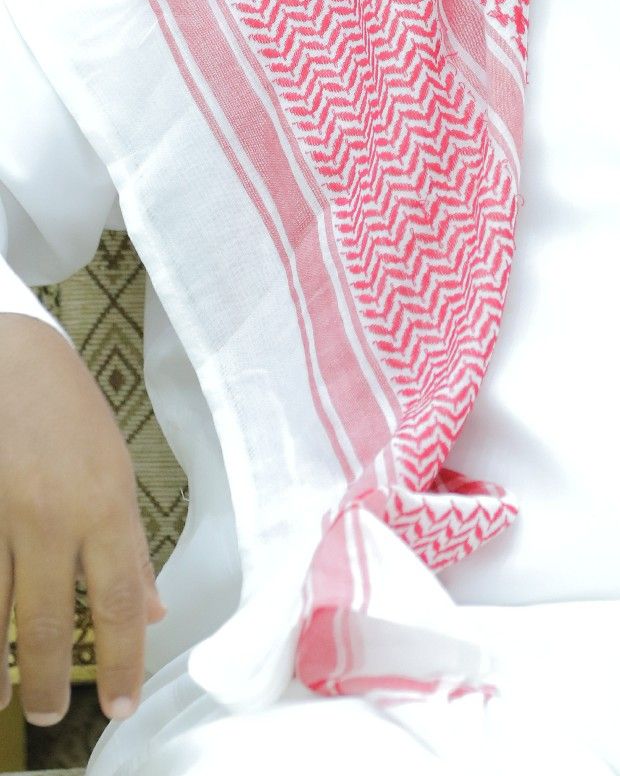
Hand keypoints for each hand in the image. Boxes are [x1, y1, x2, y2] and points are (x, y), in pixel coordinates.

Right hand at [0, 314, 164, 726]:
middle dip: (48, 681)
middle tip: (48, 716)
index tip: (122, 706)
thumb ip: (130, 545)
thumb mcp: (115, 467)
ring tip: (0, 697)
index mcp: (103, 505)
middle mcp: (51, 519)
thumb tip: (153, 610)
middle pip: (49, 622)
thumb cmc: (67, 409)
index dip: (123, 662)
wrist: (6, 355)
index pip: (118, 603)